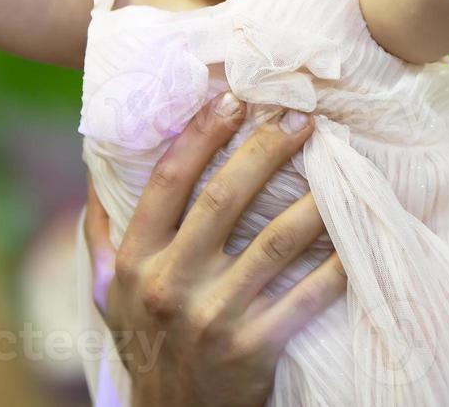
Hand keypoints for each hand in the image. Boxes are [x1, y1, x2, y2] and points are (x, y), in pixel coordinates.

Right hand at [83, 95, 344, 406]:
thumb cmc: (145, 347)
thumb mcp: (105, 295)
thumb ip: (101, 233)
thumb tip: (96, 167)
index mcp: (133, 262)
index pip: (168, 182)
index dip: (201, 135)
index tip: (233, 99)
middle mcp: (168, 285)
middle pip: (224, 200)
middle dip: (266, 151)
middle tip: (300, 117)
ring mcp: (213, 318)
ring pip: (273, 242)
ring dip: (311, 199)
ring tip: (339, 166)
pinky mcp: (254, 349)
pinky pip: (305, 296)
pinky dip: (335, 263)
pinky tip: (352, 233)